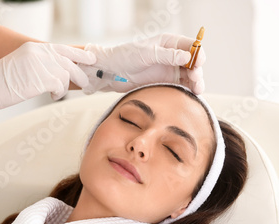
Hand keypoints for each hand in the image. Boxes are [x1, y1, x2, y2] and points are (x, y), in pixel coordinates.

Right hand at [0, 42, 95, 121]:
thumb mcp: (20, 66)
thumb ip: (39, 65)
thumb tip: (58, 72)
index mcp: (34, 48)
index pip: (63, 49)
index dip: (79, 55)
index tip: (90, 60)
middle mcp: (38, 54)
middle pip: (69, 62)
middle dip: (80, 74)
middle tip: (84, 83)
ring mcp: (39, 66)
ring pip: (66, 75)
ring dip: (65, 87)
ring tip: (56, 93)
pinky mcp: (39, 80)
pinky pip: (59, 86)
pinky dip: (58, 92)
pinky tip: (51, 95)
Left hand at [79, 33, 205, 93]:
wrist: (111, 72)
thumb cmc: (125, 57)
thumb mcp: (147, 54)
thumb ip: (167, 55)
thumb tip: (188, 56)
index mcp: (170, 43)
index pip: (192, 46)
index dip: (198, 54)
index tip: (198, 63)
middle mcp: (172, 56)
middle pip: (193, 63)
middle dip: (197, 70)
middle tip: (195, 79)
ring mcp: (169, 70)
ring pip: (189, 76)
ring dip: (195, 82)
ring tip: (197, 90)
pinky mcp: (164, 83)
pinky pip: (180, 86)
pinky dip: (187, 90)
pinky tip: (190, 95)